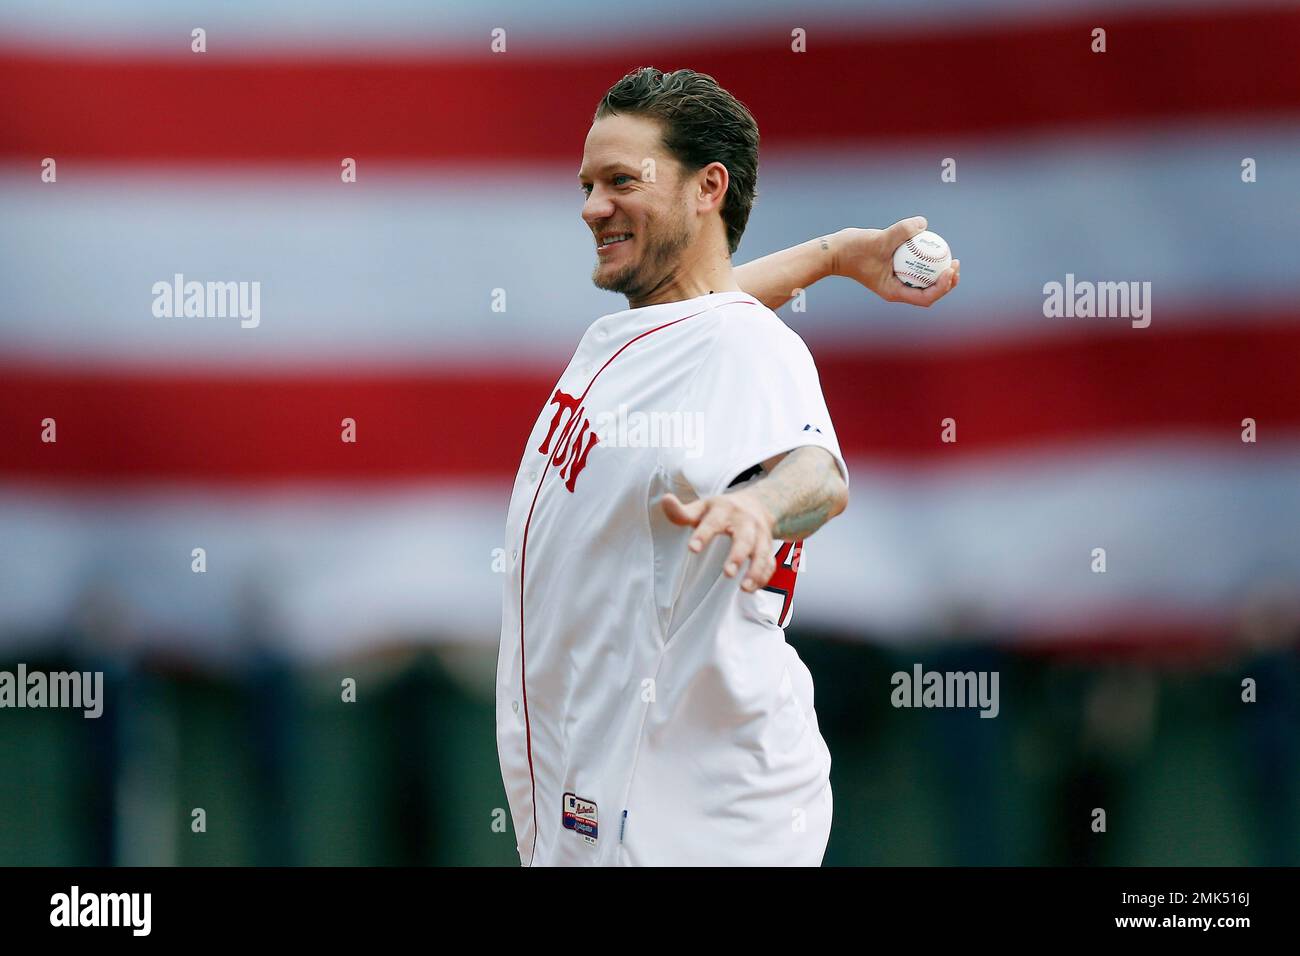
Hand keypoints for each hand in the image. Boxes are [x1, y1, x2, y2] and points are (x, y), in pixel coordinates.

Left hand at [660, 490, 776, 591]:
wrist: (757, 504)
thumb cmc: (722, 510)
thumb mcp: (702, 507)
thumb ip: (682, 511)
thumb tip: (665, 500)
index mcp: (725, 510)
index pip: (713, 522)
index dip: (703, 535)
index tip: (692, 549)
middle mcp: (745, 522)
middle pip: (744, 539)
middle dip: (737, 556)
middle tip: (727, 573)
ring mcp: (760, 535)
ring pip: (762, 553)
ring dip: (756, 571)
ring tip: (744, 588)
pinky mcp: (768, 548)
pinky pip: (770, 563)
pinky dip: (764, 577)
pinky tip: (753, 589)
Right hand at [830, 217, 959, 306]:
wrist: (835, 251)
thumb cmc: (853, 249)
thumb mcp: (879, 240)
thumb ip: (901, 231)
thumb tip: (923, 223)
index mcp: (894, 291)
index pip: (925, 297)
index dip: (942, 286)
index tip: (949, 269)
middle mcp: (897, 289)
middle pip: (930, 293)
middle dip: (947, 282)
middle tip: (955, 263)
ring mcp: (896, 280)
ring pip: (925, 282)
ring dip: (940, 273)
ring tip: (951, 258)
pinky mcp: (895, 269)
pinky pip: (916, 268)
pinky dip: (927, 262)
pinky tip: (933, 247)